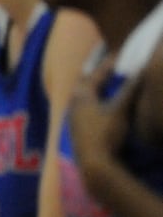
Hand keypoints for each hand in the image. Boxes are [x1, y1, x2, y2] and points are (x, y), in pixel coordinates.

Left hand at [70, 53, 133, 184]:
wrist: (94, 163)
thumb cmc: (105, 133)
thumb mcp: (120, 110)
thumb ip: (130, 90)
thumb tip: (142, 70)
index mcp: (81, 95)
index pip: (96, 73)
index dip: (109, 63)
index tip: (120, 53)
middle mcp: (74, 103)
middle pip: (86, 82)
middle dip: (99, 73)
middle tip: (112, 64)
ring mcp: (75, 117)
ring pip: (86, 96)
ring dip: (98, 88)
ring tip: (111, 82)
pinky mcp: (79, 129)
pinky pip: (88, 107)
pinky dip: (98, 101)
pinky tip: (106, 106)